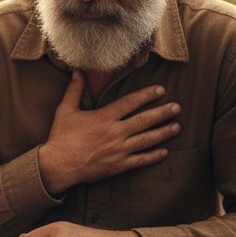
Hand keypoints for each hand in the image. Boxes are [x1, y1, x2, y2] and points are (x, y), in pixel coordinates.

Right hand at [38, 74, 179, 194]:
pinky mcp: (118, 166)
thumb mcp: (65, 110)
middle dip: (162, 113)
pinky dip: (153, 156)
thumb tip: (77, 71)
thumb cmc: (61, 137)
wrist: (58, 165)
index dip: (147, 95)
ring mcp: (118, 150)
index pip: (130, 103)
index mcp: (104, 117)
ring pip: (146, 140)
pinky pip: (140, 160)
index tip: (161, 90)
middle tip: (177, 108)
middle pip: (144, 120)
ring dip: (163, 133)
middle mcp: (115, 132)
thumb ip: (74, 90)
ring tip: (177, 127)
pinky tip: (164, 151)